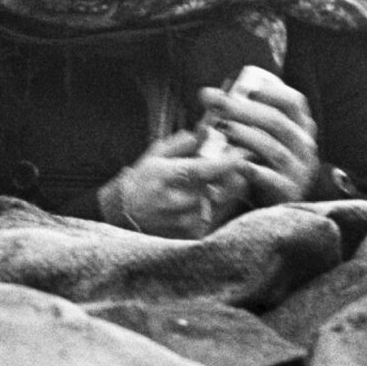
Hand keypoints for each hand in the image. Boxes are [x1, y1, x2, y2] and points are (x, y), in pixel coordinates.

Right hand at [103, 131, 248, 237]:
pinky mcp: (193, 234)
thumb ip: (183, 143)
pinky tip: (204, 199)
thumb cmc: (143, 180)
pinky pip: (216, 215)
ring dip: (225, 189)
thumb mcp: (157, 155)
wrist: (124, 215)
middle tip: (232, 164)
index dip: (229, 161)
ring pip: (223, 200)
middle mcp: (179, 202)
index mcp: (169, 178)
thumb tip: (207, 130)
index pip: (207, 169)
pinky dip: (216, 204)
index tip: (242, 153)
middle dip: (231, 173)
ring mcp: (188, 221)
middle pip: (222, 185)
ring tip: (214, 182)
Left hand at [198, 66, 318, 205]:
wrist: (269, 204)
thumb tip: (207, 93)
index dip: (272, 92)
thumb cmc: (260, 163)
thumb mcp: (255, 136)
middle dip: (247, 111)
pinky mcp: (287, 191)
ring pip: (274, 149)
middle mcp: (304, 147)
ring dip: (247, 136)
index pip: (294, 102)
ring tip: (222, 128)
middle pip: (278, 123)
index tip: (248, 89)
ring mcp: (298, 170)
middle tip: (221, 105)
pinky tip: (236, 163)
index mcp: (300, 128)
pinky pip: (270, 179)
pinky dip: (253, 169)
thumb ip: (237, 116)